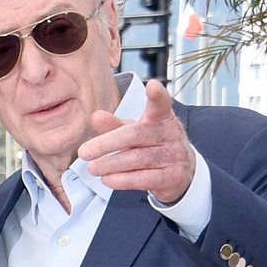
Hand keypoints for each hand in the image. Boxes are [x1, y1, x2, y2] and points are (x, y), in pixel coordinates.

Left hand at [79, 78, 196, 205]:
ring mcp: (173, 156)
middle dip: (107, 143)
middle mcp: (170, 134)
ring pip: (136, 159)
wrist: (181, 172)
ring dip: (110, 164)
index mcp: (162, 118)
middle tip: (85, 151)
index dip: (157, 95)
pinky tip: (107, 179)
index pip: (161, 104)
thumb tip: (96, 117)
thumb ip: (116, 125)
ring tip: (92, 168)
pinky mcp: (171, 178)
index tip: (152, 85)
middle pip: (135, 135)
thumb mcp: (136, 131)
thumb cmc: (153, 146)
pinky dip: (121, 180)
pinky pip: (142, 179)